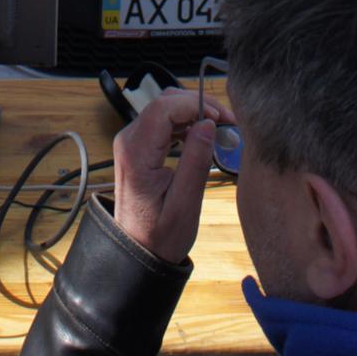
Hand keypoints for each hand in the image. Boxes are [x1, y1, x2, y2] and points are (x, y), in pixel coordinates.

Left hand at [113, 89, 232, 263]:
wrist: (138, 252)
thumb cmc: (160, 236)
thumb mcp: (185, 204)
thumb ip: (196, 162)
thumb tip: (208, 124)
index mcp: (136, 154)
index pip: (164, 108)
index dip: (195, 105)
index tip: (222, 119)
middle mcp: (128, 141)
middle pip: (164, 103)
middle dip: (198, 105)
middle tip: (228, 122)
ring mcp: (131, 142)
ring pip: (164, 109)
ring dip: (193, 112)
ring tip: (221, 128)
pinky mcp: (137, 147)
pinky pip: (161, 122)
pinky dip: (185, 122)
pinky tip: (203, 135)